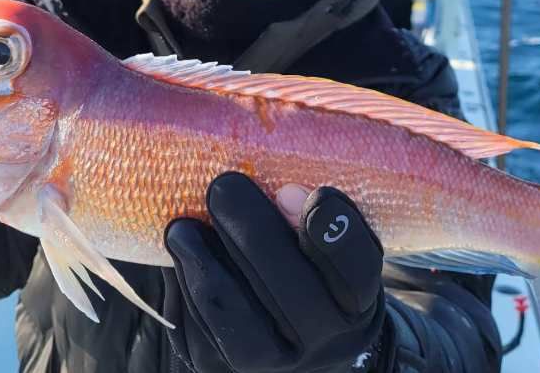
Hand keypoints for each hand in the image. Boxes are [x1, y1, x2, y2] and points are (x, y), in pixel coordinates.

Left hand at [162, 172, 384, 372]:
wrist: (294, 342)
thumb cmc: (311, 273)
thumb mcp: (328, 248)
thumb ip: (313, 218)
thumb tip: (284, 194)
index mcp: (357, 302)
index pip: (356, 269)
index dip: (332, 229)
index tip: (295, 188)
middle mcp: (322, 340)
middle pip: (289, 288)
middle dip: (251, 229)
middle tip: (223, 185)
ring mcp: (273, 363)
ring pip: (231, 309)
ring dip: (201, 259)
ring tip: (185, 224)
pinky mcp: (221, 367)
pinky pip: (196, 323)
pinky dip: (184, 280)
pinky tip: (182, 252)